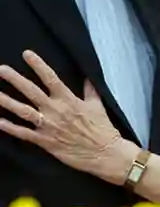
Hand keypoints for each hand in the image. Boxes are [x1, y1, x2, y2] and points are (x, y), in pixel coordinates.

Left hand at [0, 50, 130, 183]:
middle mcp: (56, 110)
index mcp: (69, 99)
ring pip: (23, 111)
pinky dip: (10, 128)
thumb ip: (89, 89)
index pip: (51, 78)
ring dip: (7, 102)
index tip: (26, 54)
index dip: (38, 65)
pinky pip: (23, 133)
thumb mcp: (97, 105)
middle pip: (32, 91)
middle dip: (15, 79)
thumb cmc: (102, 128)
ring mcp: (48, 126)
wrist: (103, 152)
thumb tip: (87, 75)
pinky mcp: (45, 142)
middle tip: (2, 69)